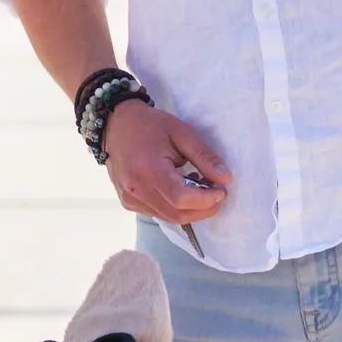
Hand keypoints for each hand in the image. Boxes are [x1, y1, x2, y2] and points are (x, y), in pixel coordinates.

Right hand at [102, 99, 229, 227]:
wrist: (116, 123)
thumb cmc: (151, 125)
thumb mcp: (181, 132)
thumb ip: (204, 156)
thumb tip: (225, 178)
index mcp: (148, 169)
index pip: (181, 198)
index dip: (206, 200)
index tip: (221, 190)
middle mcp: (136, 189)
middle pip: (177, 214)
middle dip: (203, 209)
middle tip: (216, 194)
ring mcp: (129, 198)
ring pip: (168, 218)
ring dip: (190, 210)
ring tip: (199, 189)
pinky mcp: (127, 202)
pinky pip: (157, 213)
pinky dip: (175, 209)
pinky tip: (180, 190)